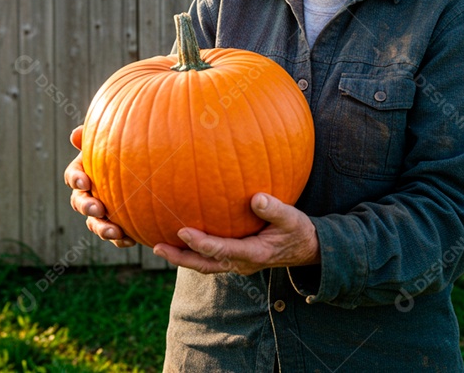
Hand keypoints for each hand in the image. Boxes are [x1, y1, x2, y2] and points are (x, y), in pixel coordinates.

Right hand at [63, 126, 135, 247]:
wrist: (159, 169)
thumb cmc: (137, 146)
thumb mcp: (123, 138)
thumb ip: (102, 134)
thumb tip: (76, 134)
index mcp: (88, 170)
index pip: (74, 175)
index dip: (76, 178)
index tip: (85, 181)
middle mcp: (92, 192)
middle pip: (80, 202)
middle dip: (86, 206)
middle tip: (98, 208)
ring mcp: (105, 210)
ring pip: (95, 223)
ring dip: (101, 228)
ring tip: (114, 231)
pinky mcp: (121, 224)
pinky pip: (116, 236)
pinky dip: (120, 240)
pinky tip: (131, 240)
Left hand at [153, 193, 318, 275]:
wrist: (306, 249)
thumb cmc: (298, 231)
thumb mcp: (292, 218)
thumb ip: (275, 209)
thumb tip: (256, 198)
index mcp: (254, 254)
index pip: (222, 250)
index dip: (201, 242)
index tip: (182, 231)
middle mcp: (242, 263)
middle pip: (205, 264)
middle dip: (180, 257)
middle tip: (157, 247)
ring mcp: (237, 263)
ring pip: (204, 264)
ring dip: (182, 257)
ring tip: (159, 246)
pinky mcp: (235, 259)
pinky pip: (210, 258)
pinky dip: (193, 252)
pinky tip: (180, 240)